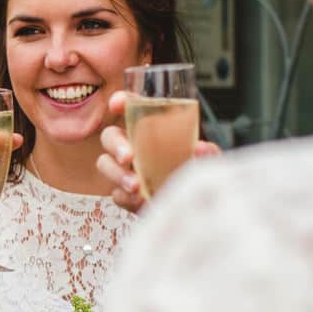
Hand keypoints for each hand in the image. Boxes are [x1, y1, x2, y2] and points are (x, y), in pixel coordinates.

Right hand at [97, 90, 221, 213]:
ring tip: (136, 186)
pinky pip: (115, 193)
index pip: (131, 108)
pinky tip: (140, 200)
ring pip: (105, 164)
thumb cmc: (195, 175)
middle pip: (110, 136)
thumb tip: (199, 148)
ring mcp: (125, 171)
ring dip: (117, 174)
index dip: (121, 102)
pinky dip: (126, 197)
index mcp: (150, 130)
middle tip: (129, 157)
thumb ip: (207, 152)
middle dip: (115, 144)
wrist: (193, 210)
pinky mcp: (124, 195)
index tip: (118, 104)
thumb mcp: (206, 161)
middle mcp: (133, 146)